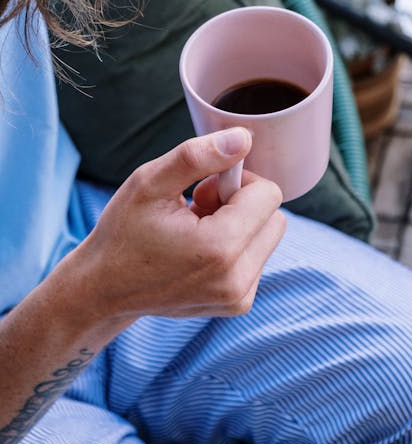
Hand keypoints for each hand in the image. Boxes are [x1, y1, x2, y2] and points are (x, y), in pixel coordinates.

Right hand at [69, 129, 285, 323]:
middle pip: (275, 216)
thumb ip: (198, 156)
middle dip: (242, 202)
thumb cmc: (123, 233)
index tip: (203, 187)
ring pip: (268, 236)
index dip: (237, 180)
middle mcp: (236, 279)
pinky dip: (236, 246)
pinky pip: (257, 258)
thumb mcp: (150, 182)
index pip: (268, 194)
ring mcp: (238, 297)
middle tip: (199, 205)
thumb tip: (243, 139)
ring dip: (240, 224)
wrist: (104, 290)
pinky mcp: (237, 304)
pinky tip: (200, 248)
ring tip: (196, 228)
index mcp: (219, 247)